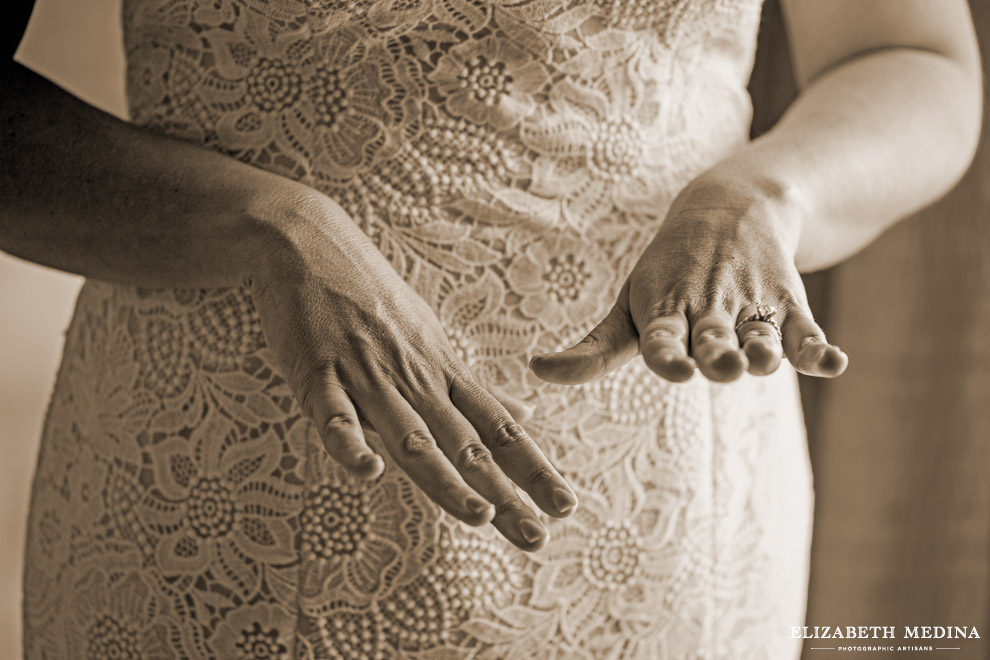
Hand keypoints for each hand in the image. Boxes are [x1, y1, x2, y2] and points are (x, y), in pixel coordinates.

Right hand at [246, 194, 576, 550]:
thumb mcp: (433, 338)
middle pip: (466, 444)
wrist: (309, 244)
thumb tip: (523, 415)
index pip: (498, 429)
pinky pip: (335, 414)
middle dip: (503, 492)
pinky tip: (369, 471)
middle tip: (538, 536)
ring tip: (479, 515)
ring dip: (445, 478)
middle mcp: (415, 378)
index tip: (565, 505)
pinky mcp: (318, 373)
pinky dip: (349, 444)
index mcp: (443, 372)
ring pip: (412, 436)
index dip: (532, 468)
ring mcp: (368, 375)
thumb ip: (470, 389)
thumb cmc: (373, 297)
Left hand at [529, 176, 848, 384]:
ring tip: (767, 359)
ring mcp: (750, 308)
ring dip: (765, 350)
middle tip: (722, 364)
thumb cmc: (667, 272)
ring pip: (759, 336)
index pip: (662, 338)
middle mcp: (707, 310)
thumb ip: (592, 350)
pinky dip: (817, 348)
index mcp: (664, 312)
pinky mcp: (786, 304)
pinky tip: (832, 363)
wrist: (730, 207)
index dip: (667, 353)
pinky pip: (804, 330)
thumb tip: (534, 370)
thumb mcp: (629, 306)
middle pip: (714, 339)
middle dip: (717, 354)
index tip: (671, 366)